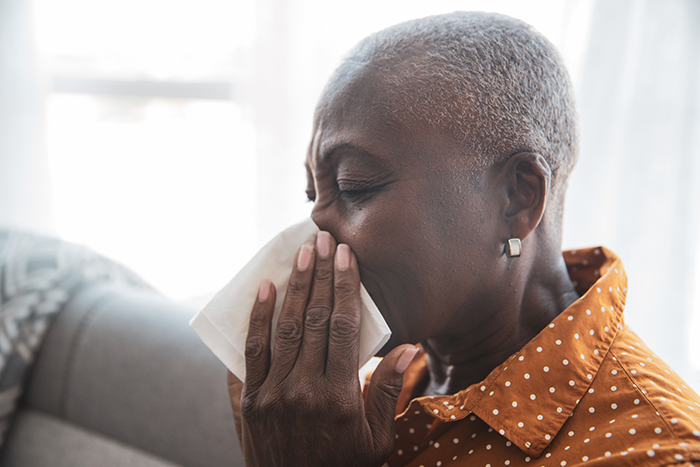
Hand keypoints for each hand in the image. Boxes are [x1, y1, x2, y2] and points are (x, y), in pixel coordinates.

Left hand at [228, 232, 417, 466]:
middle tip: (324, 240)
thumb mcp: (377, 439)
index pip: (343, 328)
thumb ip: (387, 391)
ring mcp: (273, 393)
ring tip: (301, 253)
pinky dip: (258, 318)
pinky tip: (264, 289)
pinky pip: (252, 351)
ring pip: (285, 328)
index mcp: (340, 396)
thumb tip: (407, 348)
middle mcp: (304, 389)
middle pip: (314, 319)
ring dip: (294, 286)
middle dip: (320, 275)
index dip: (345, 288)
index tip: (347, 257)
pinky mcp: (251, 399)